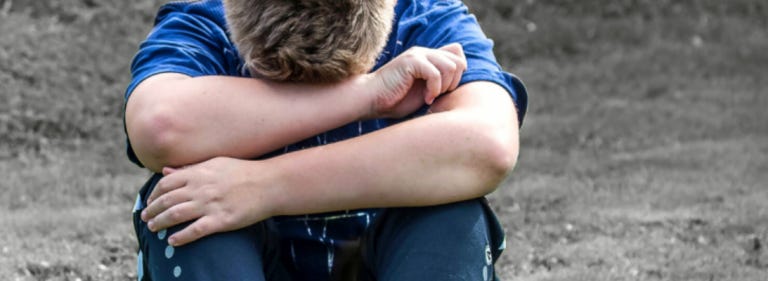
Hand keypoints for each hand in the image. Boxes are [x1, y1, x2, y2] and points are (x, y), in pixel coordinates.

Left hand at [140, 157, 275, 245]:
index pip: (166, 184)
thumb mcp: (215, 163)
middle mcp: (201, 188)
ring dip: (161, 223)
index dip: (154, 194)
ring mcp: (210, 204)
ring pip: (176, 215)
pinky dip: (181, 237)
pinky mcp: (221, 220)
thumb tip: (166, 171)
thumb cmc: (243, 172)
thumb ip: (190, 168)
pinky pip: (195, 231)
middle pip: (167, 200)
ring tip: (153, 229)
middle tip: (145, 218)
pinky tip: (173, 241)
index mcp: (198, 173)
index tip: (150, 202)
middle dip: (152, 210)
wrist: (269, 184)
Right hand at [367, 43, 466, 118]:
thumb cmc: (395, 101)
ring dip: (444, 86)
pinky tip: (426, 98)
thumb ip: (439, 83)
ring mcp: (418, 55)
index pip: (458, 53)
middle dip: (454, 82)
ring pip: (451, 66)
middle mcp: (425, 52)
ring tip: (430, 97)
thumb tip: (460, 83)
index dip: (458, 73)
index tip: (445, 90)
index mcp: (428, 58)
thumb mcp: (424, 92)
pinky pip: (436, 73)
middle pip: (459, 60)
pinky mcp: (411, 61)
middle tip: (438, 95)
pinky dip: (434, 89)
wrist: (371, 100)